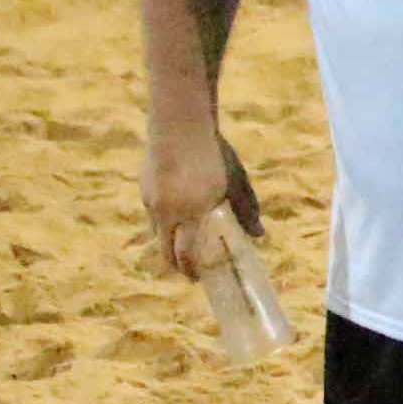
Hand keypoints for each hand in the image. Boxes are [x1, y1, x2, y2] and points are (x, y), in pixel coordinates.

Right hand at [142, 126, 260, 278]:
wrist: (178, 125)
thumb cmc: (213, 153)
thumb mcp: (235, 181)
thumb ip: (246, 210)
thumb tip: (259, 236)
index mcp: (192, 212)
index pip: (187, 254)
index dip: (192, 270)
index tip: (198, 279)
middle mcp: (167, 212)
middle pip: (166, 251)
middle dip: (177, 264)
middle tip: (189, 270)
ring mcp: (151, 201)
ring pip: (157, 232)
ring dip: (169, 241)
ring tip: (185, 240)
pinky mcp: (143, 189)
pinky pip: (153, 213)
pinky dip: (164, 219)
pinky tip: (177, 208)